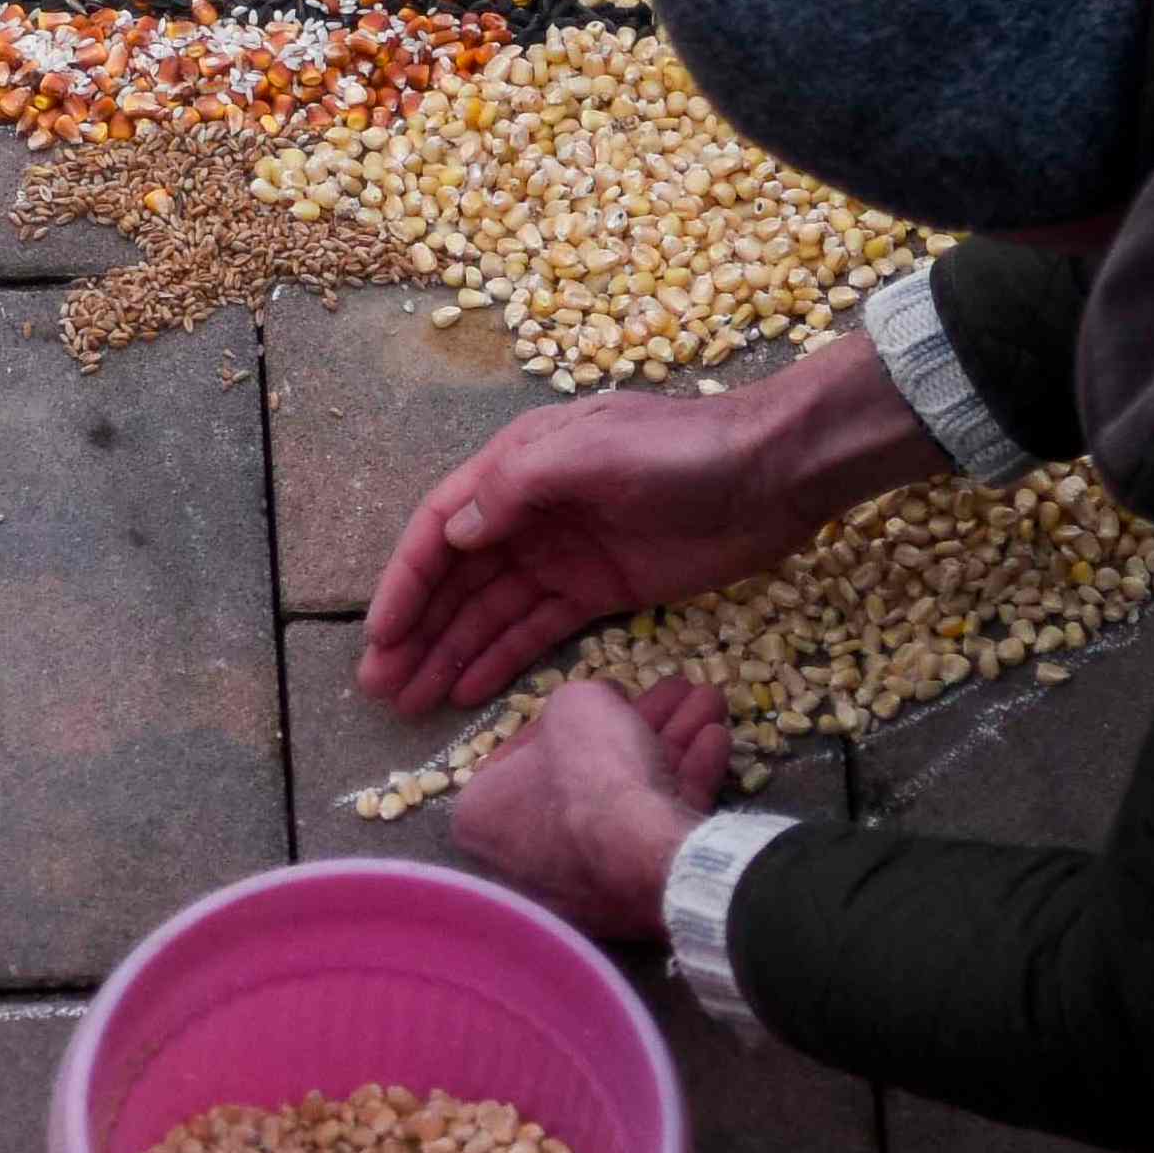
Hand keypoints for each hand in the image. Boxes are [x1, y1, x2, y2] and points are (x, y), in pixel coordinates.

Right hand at [354, 329, 946, 715]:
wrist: (773, 473)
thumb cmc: (681, 450)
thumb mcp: (592, 452)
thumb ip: (517, 488)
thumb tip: (453, 533)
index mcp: (518, 466)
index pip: (441, 527)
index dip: (405, 583)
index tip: (380, 637)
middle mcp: (530, 511)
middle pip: (457, 578)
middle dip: (417, 631)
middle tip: (380, 688)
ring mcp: (566, 554)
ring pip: (490, 611)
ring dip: (449, 653)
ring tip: (409, 703)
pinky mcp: (603, 590)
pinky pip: (537, 629)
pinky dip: (501, 658)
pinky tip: (467, 693)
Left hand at [448, 676, 736, 940]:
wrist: (641, 857)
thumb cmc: (588, 775)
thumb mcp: (577, 704)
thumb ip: (583, 699)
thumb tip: (601, 707)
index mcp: (485, 813)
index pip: (524, 751)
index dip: (572, 713)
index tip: (611, 692)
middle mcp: (523, 855)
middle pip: (588, 772)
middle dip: (641, 722)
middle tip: (678, 690)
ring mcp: (581, 879)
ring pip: (630, 795)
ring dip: (675, 740)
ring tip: (711, 700)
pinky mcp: (631, 893)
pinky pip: (655, 826)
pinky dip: (687, 779)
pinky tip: (716, 739)